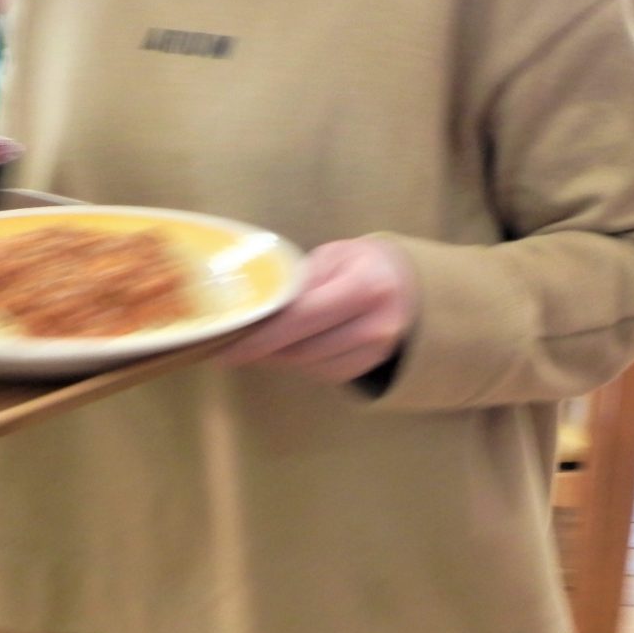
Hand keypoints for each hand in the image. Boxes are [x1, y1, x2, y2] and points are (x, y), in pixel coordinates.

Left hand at [223, 237, 416, 383]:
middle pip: (302, 350)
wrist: (407, 284)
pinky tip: (295, 346)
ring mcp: (378, 350)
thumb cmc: (361, 265)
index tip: (227, 348)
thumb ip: (297, 284)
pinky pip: (324, 374)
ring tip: (263, 342)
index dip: (260, 338)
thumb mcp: (330, 258)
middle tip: (231, 346)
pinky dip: (303, 362)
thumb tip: (256, 312)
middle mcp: (377, 324)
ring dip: (281, 357)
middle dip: (263, 350)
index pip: (300, 320)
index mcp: (365, 287)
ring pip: (309, 366)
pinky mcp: (372, 366)